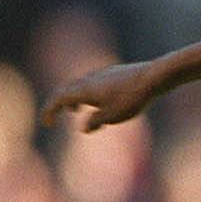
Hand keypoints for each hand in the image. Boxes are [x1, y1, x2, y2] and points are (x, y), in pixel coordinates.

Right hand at [40, 60, 167, 132]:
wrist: (154, 77)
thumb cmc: (132, 98)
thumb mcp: (113, 116)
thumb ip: (95, 122)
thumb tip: (83, 128)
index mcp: (84, 90)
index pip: (58, 99)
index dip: (49, 111)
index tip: (46, 124)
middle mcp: (88, 79)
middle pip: (66, 91)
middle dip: (58, 105)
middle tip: (53, 117)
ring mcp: (101, 74)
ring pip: (80, 86)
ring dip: (73, 99)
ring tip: (75, 110)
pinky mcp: (113, 74)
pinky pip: (93, 84)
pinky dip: (87, 95)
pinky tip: (100, 103)